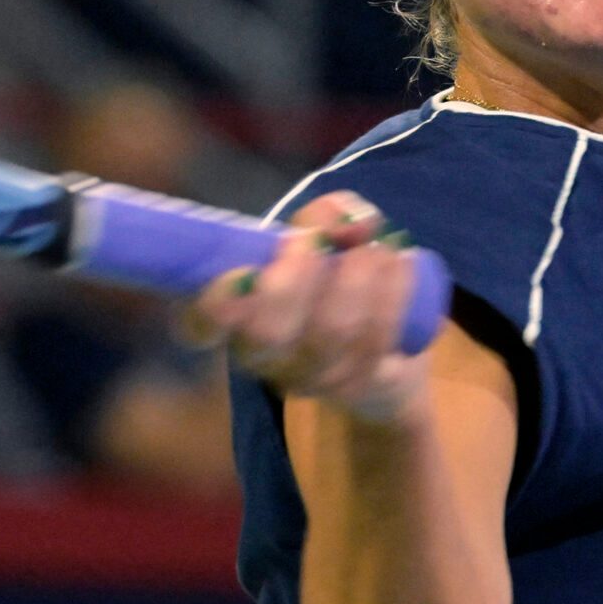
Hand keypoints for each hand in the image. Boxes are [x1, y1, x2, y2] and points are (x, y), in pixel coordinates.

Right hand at [180, 192, 427, 422]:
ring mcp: (313, 379)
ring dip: (357, 277)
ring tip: (376, 244)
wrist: (387, 349)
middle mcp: (266, 359)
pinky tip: (401, 262)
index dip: (216, 306)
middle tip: (318, 240)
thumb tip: (348, 222)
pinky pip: (375, 340)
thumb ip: (324, 216)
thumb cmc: (333, 279)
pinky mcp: (360, 386)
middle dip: (296, 279)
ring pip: (330, 333)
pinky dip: (392, 294)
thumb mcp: (320, 237)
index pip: (201, 325)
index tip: (243, 271)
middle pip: (268, 334)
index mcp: (234, 320)